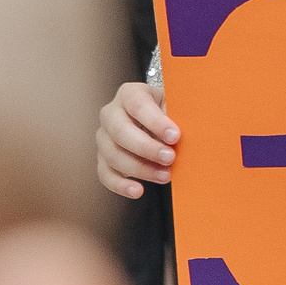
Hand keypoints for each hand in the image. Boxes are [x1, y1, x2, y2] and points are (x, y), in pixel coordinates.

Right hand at [96, 82, 176, 198]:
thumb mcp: (175, 104)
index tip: (175, 136)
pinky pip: (105, 173)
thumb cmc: (169, 110)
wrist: (157, 119)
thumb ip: (177, 115)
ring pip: (112, 154)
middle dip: (146, 147)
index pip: (138, 105)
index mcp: (130, 94)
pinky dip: (120, 185)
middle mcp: (111, 113)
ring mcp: (103, 137)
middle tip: (170, 158)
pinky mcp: (102, 158)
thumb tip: (183, 135)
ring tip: (164, 176)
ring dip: (139, 168)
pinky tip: (138, 190)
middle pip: (120, 131)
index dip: (155, 121)